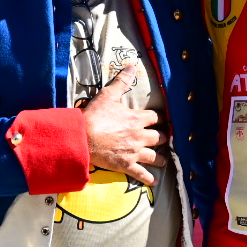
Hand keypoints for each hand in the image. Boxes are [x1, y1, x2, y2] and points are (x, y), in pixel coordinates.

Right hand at [81, 63, 161, 185]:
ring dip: (160, 157)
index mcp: (137, 119)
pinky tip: (154, 181)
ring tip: (164, 159)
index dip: (158, 118)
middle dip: (162, 137)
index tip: (160, 119)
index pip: (155, 117)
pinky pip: (141, 174)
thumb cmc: (95, 116)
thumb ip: (122, 81)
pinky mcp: (126, 165)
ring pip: (154, 156)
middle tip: (164, 138)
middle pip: (158, 137)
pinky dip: (148, 178)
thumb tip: (132, 66)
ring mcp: (134, 152)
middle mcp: (140, 136)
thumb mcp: (108, 95)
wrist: (82, 138)